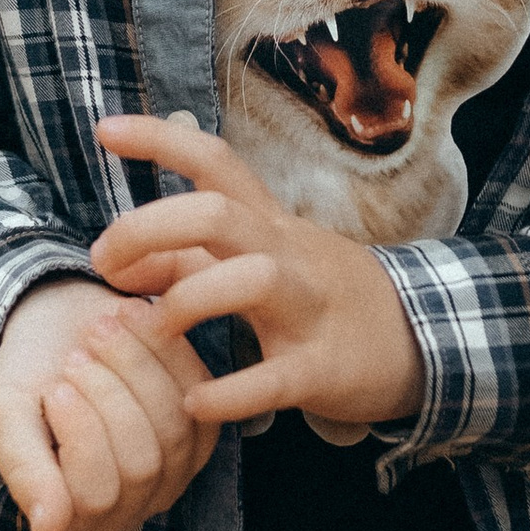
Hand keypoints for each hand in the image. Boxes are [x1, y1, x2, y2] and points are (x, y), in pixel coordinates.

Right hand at [0, 276, 218, 530]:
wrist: (60, 323)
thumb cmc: (29, 376)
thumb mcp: (8, 416)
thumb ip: (24, 470)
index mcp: (76, 515)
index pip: (95, 495)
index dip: (80, 434)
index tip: (55, 387)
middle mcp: (131, 506)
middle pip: (141, 464)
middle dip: (108, 396)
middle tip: (76, 352)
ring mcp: (173, 471)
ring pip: (173, 428)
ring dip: (135, 367)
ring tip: (100, 327)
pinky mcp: (202, 425)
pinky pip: (197, 391)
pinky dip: (165, 348)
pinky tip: (133, 318)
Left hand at [90, 116, 422, 431]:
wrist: (423, 342)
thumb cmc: (322, 296)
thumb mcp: (261, 262)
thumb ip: (191, 258)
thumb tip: (121, 257)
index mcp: (270, 223)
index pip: (215, 162)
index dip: (160, 139)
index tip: (106, 129)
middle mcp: (288, 253)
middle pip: (217, 213)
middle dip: (149, 228)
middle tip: (105, 262)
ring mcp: (310, 308)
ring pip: (252, 279)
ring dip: (188, 299)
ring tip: (153, 329)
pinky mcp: (323, 368)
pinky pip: (274, 378)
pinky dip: (230, 391)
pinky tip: (193, 401)